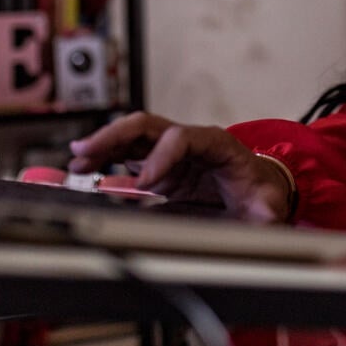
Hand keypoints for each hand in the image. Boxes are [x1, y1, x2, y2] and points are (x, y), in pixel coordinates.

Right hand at [69, 112, 294, 221]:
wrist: (258, 193)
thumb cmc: (261, 194)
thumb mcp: (269, 207)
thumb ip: (267, 214)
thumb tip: (267, 219)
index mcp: (216, 144)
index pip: (182, 138)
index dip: (161, 158)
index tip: (146, 183)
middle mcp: (188, 143)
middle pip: (147, 126)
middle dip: (115, 136)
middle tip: (86, 152)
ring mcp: (171, 155)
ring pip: (131, 140)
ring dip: (103, 147)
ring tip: (77, 160)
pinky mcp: (160, 172)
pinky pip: (128, 162)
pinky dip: (106, 165)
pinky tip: (85, 173)